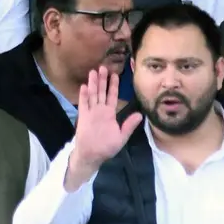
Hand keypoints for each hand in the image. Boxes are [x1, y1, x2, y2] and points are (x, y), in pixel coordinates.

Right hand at [65, 66, 141, 191]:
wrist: (93, 156)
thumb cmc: (107, 147)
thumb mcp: (121, 136)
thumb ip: (129, 125)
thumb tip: (140, 115)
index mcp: (109, 114)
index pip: (112, 96)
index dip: (113, 86)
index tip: (115, 75)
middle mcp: (100, 110)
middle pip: (101, 92)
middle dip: (102, 80)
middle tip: (103, 67)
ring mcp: (91, 113)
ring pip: (92, 95)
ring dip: (93, 83)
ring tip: (93, 72)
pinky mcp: (83, 117)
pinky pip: (83, 104)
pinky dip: (84, 96)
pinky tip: (84, 86)